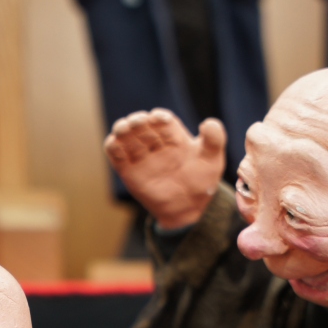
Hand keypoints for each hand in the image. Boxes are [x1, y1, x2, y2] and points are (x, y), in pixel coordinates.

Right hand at [104, 109, 226, 229]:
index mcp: (174, 137)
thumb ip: (215, 140)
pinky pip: (117, 156)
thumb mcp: (213, 160)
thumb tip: (208, 123)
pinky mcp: (129, 171)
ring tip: (123, 128)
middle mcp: (155, 144)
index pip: (163, 122)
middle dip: (139, 122)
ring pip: (127, 138)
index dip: (160, 118)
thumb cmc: (202, 182)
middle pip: (143, 127)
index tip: (160, 119)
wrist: (188, 209)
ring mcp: (141, 157)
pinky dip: (113, 147)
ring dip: (123, 130)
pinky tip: (114, 142)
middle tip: (138, 121)